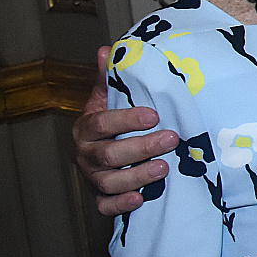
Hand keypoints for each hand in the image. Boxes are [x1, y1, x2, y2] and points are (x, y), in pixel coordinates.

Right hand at [75, 46, 177, 216]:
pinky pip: (105, 206)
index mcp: (87, 128)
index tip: (153, 114)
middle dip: (141, 147)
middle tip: (171, 139)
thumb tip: (107, 50)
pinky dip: (121, 204)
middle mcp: (86, 154)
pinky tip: (140, 199)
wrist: (105, 149)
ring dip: (137, 176)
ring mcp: (93, 177)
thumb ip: (110, 77)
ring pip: (109, 181)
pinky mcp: (101, 196)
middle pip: (108, 154)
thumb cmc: (113, 121)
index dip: (126, 119)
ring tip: (163, 169)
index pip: (102, 123)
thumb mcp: (110, 98)